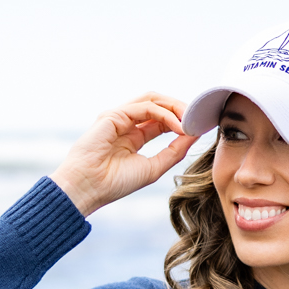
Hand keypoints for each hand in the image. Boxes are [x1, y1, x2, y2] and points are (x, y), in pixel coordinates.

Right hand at [51, 95, 194, 215]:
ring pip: (153, 100)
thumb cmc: (114, 183)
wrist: (87, 188)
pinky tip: (178, 127)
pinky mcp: (114, 115)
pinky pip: (146, 107)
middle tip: (199, 120)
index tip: (201, 128)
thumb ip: (174, 151)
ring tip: (191, 120)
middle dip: (181, 109)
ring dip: (175, 107)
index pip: (162, 120)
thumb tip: (195, 135)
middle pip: (159, 105)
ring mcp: (119, 117)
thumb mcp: (154, 168)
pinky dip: (165, 114)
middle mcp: (126, 123)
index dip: (182, 121)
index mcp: (134, 137)